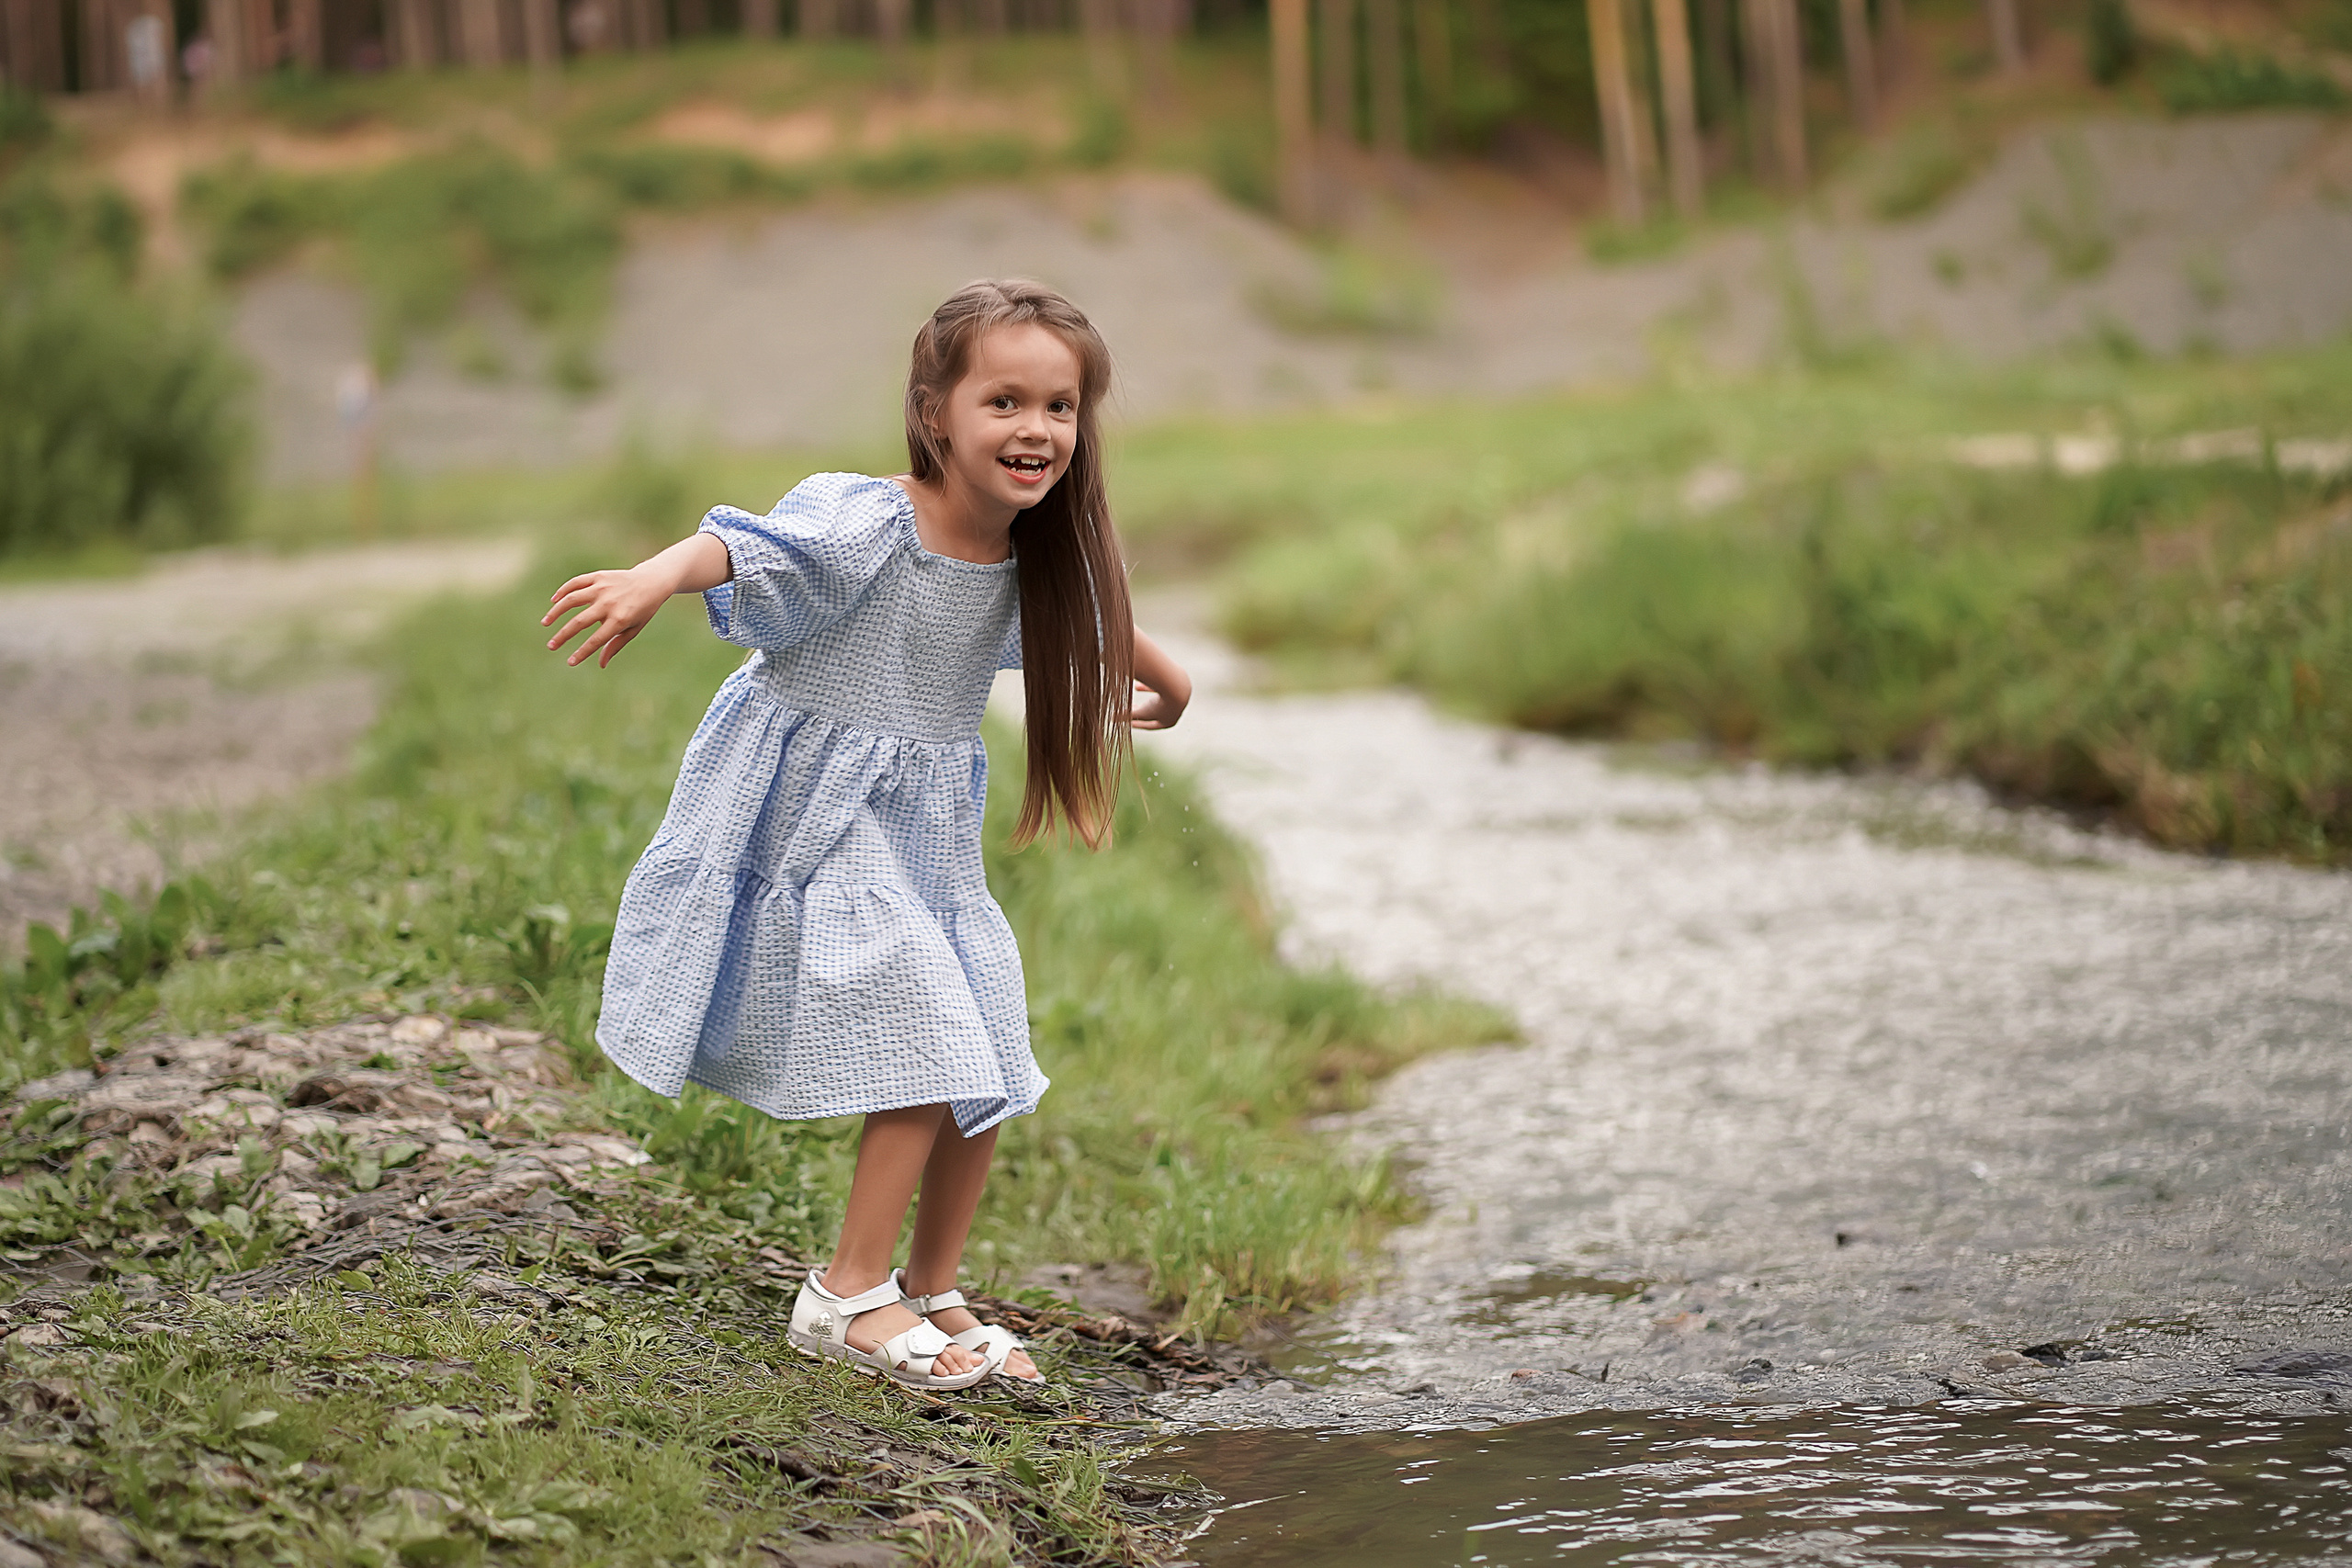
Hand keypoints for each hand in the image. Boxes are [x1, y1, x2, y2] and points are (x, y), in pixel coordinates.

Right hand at [543, 566, 670, 667]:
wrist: (652, 582)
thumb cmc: (643, 610)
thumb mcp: (633, 629)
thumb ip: (616, 645)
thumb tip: (601, 664)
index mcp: (620, 619)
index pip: (596, 640)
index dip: (582, 652)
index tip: (570, 663)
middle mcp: (609, 603)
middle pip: (579, 622)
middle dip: (563, 636)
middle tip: (551, 646)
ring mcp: (602, 588)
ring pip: (571, 600)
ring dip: (556, 612)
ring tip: (545, 623)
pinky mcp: (598, 576)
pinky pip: (575, 583)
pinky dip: (563, 591)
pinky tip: (554, 601)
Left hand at [1129, 678, 1187, 730]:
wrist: (1177, 688)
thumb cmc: (1159, 704)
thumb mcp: (1141, 712)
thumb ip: (1127, 715)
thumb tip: (1112, 718)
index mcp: (1169, 722)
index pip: (1150, 725)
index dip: (1138, 723)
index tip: (1128, 720)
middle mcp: (1175, 712)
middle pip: (1155, 712)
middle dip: (1142, 709)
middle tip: (1132, 707)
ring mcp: (1177, 699)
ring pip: (1158, 698)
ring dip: (1145, 693)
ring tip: (1135, 688)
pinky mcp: (1176, 686)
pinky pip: (1161, 687)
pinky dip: (1149, 686)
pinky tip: (1138, 685)